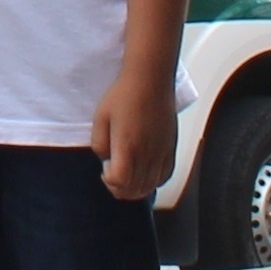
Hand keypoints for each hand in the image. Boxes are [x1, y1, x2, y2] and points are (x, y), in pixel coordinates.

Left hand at [88, 65, 175, 201]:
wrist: (150, 79)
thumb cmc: (123, 96)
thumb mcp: (99, 118)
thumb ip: (99, 145)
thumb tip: (107, 160)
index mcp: (128, 146)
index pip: (119, 181)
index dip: (108, 181)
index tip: (104, 168)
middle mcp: (147, 153)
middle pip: (135, 190)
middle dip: (119, 189)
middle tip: (112, 176)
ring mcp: (162, 152)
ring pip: (150, 186)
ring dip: (136, 189)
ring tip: (127, 176)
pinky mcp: (171, 148)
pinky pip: (165, 176)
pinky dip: (153, 182)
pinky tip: (144, 173)